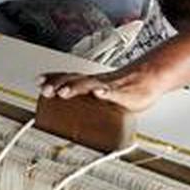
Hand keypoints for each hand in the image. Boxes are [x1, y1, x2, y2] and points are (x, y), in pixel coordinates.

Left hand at [38, 65, 166, 114]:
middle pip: (74, 79)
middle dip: (58, 84)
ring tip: (63, 91)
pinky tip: (99, 93)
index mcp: (90, 82)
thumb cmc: (126, 87)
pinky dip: (105, 92)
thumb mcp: (102, 92)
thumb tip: (69, 112)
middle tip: (45, 89)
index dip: (53, 78)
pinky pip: (114, 92)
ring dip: (75, 87)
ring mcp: (110, 86)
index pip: (68, 77)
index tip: (38, 81)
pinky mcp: (125, 93)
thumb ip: (87, 99)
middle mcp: (97, 81)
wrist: (150, 78)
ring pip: (90, 84)